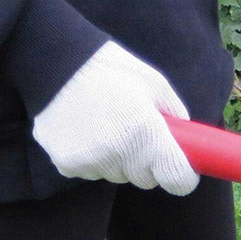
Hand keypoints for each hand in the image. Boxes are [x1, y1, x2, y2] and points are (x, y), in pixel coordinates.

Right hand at [32, 41, 198, 195]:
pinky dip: (92, 158)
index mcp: (146, 132)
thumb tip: (187, 144)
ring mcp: (90, 160)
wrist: (53, 58)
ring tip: (104, 124)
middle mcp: (119, 151)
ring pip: (118, 176)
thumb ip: (176, 117)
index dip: (182, 176)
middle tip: (134, 131)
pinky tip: (84, 130)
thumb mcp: (155, 84)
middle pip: (147, 180)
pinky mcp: (66, 164)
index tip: (181, 168)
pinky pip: (91, 172)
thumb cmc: (111, 69)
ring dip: (118, 160)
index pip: (178, 181)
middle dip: (147, 163)